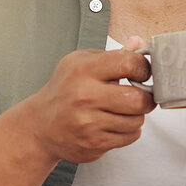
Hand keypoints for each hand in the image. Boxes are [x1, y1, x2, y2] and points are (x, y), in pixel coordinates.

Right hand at [0, 39, 155, 163]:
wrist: (40, 125)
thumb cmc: (65, 90)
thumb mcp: (81, 62)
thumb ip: (113, 54)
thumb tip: (139, 42)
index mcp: (84, 70)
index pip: (129, 64)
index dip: (143, 68)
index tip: (142, 73)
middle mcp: (85, 96)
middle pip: (139, 99)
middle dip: (145, 98)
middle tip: (139, 96)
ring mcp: (88, 123)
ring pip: (137, 121)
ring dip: (135, 116)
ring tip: (120, 110)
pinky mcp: (93, 144)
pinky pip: (129, 137)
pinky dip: (127, 131)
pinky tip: (112, 123)